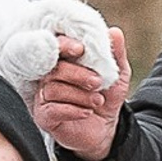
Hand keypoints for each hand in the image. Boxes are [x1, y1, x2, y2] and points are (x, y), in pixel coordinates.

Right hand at [31, 26, 128, 160]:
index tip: (80, 49)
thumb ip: (115, 54)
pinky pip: (53, 109)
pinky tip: (87, 112)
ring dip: (79, 95)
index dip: (64, 45)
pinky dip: (72, 110)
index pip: (55, 46)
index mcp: (64, 61)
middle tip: (98, 82)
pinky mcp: (44, 116)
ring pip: (53, 89)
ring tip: (97, 101)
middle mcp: (49, 76)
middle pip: (54, 69)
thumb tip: (115, 31)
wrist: (104, 129)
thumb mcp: (117, 75)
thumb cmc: (105, 97)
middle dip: (78, 74)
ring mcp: (44, 96)